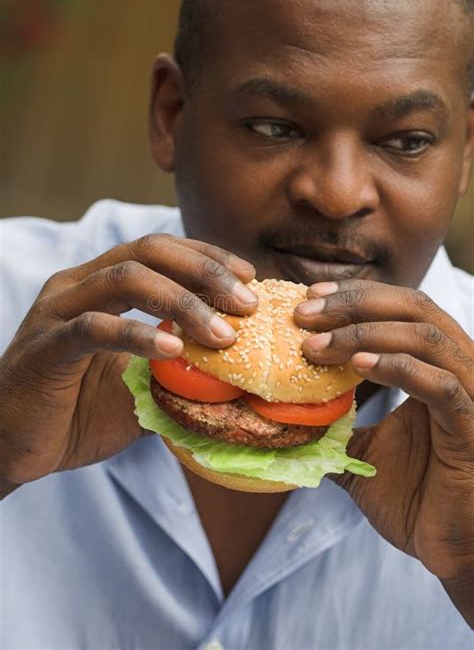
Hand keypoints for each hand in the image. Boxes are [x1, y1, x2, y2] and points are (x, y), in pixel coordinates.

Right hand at [0, 235, 256, 493]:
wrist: (16, 449)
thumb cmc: (79, 413)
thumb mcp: (141, 385)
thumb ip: (179, 371)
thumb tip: (237, 375)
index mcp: (99, 284)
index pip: (161, 249)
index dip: (208, 256)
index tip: (250, 278)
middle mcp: (78, 285)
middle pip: (149, 252)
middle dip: (205, 272)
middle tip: (247, 304)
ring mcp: (57, 311)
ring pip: (124, 280)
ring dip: (182, 302)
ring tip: (222, 334)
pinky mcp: (45, 346)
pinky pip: (93, 328)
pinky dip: (137, 335)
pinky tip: (172, 351)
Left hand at [294, 280, 473, 625]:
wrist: (452, 551)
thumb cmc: (417, 499)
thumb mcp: (364, 453)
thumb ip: (335, 428)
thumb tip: (286, 418)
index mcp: (435, 367)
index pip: (399, 309)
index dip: (355, 296)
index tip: (309, 298)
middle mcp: (458, 369)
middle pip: (413, 307)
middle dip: (354, 304)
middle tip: (304, 314)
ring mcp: (472, 394)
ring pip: (425, 337)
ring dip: (365, 333)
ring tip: (316, 345)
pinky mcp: (473, 426)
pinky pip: (441, 384)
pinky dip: (399, 368)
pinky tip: (358, 368)